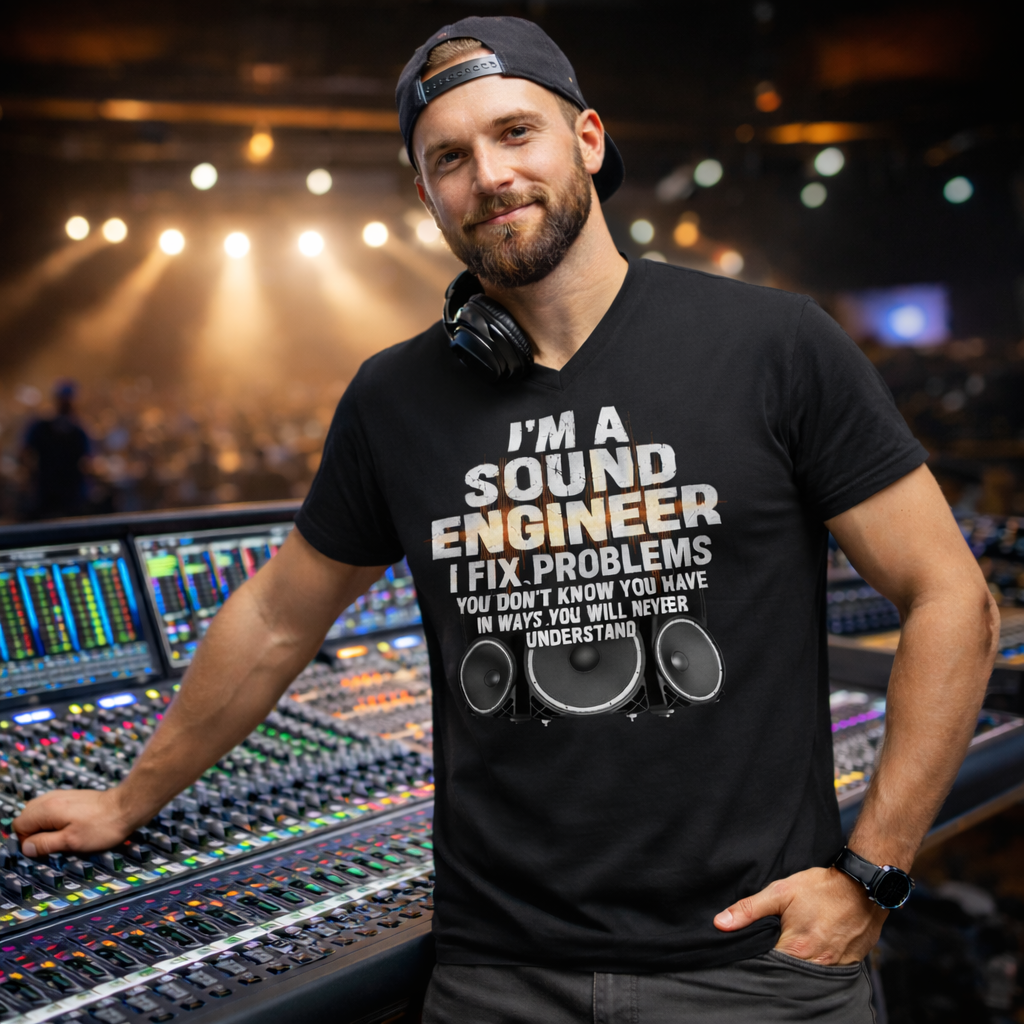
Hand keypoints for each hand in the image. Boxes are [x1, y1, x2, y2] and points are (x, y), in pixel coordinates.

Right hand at [13, 788, 135, 857]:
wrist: (127, 806)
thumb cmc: (102, 826)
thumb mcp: (70, 841)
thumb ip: (44, 844)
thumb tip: (26, 847)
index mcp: (47, 809)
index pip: (19, 825)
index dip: (27, 840)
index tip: (43, 848)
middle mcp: (51, 798)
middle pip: (27, 817)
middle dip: (34, 832)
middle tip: (53, 843)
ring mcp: (62, 796)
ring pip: (40, 813)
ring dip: (45, 826)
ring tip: (63, 836)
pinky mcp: (73, 797)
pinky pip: (54, 809)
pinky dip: (56, 819)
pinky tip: (71, 827)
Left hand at [713, 866, 886, 964]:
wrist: (863, 886)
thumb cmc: (821, 888)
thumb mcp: (781, 892)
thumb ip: (749, 909)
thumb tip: (720, 923)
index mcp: (796, 948)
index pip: (768, 966)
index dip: (758, 960)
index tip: (753, 951)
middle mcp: (817, 963)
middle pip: (788, 974)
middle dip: (777, 966)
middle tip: (773, 948)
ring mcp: (835, 967)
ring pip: (808, 976)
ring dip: (797, 967)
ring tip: (791, 949)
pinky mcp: (849, 965)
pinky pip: (828, 974)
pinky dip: (817, 966)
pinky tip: (811, 952)